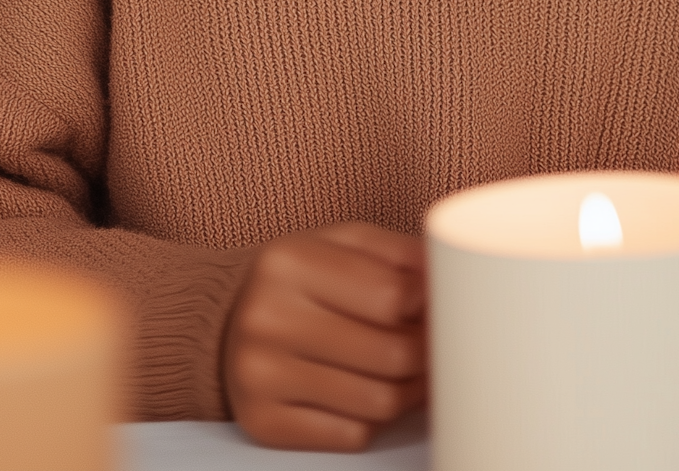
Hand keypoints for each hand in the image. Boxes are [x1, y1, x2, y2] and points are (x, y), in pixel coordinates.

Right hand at [222, 221, 426, 450]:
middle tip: (438, 347)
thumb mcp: (341, 243)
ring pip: (377, 402)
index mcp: (289, 261)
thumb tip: (451, 278)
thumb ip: (397, 254)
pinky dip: (372, 419)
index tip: (440, 307)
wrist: (227, 320)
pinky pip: (350, 435)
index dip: (430, 306)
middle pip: (390, 354)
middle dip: (427, 353)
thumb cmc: (300, 278)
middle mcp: (268, 318)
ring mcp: (260, 376)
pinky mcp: (263, 423)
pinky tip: (370, 393)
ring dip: (409, 391)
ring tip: (413, 372)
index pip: (391, 295)